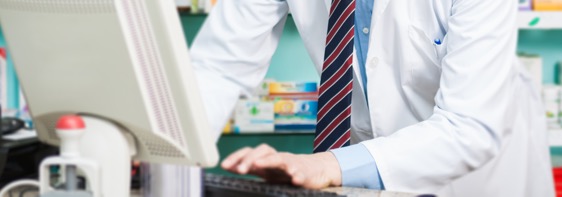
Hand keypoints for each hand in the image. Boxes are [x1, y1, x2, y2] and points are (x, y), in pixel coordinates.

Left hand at [221, 144, 341, 188]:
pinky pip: (301, 172)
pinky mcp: (305, 172)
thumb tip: (228, 165)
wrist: (316, 170)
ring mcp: (291, 164)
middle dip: (249, 159)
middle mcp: (277, 158)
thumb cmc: (287, 171)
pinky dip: (297, 174)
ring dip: (269, 161)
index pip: (249, 152)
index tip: (224, 165)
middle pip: (263, 151)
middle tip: (240, 169)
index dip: (237, 157)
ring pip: (281, 158)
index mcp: (266, 159)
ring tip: (258, 165)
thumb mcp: (266, 170)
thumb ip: (249, 168)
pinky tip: (294, 178)